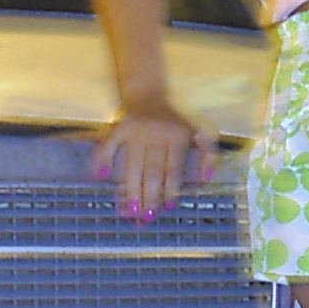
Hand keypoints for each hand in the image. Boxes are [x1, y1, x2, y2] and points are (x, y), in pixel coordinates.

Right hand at [93, 98, 216, 222]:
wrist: (148, 90)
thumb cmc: (178, 117)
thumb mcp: (203, 129)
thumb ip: (210, 153)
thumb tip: (204, 180)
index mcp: (177, 135)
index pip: (173, 167)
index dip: (170, 188)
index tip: (168, 207)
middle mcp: (155, 133)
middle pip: (152, 170)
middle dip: (149, 195)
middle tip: (146, 217)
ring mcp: (135, 131)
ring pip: (132, 164)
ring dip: (129, 188)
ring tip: (129, 210)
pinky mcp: (118, 128)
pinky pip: (108, 145)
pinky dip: (101, 160)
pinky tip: (98, 178)